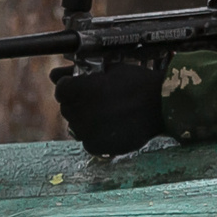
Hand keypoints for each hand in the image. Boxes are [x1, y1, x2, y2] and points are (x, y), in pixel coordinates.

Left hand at [53, 62, 167, 155]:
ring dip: (86, 119)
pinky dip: (95, 135)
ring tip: (107, 114)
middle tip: (99, 100)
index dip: (72, 88)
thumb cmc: (138, 83)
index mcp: (81, 89)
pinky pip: (87, 141)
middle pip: (67, 108)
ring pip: (76, 125)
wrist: (163, 105)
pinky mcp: (98, 146)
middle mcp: (81, 111)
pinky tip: (111, 126)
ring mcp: (88, 131)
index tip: (84, 87)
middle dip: (79, 103)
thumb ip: (78, 72)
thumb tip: (54, 75)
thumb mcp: (109, 70)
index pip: (61, 90)